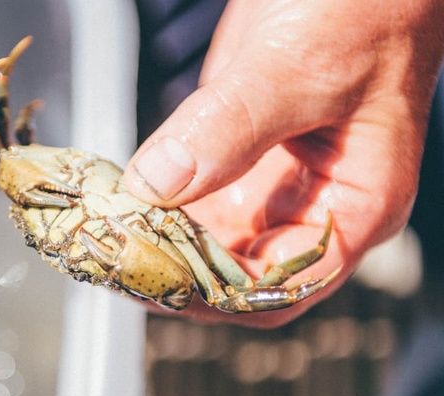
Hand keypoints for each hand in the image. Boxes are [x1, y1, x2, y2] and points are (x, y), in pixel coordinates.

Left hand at [124, 0, 443, 326]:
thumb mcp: (295, 71)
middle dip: (175, 271)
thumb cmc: (360, 10)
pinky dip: (154, 203)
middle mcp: (310, 204)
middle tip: (114, 259)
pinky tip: (118, 201)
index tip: (153, 283)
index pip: (281, 288)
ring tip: (105, 238)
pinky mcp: (235, 153)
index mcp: (353, 205)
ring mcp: (270, 181)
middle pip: (236, 271)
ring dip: (158, 240)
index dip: (216, 298)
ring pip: (207, 238)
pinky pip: (191, 196)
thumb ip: (229, 128)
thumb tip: (157, 184)